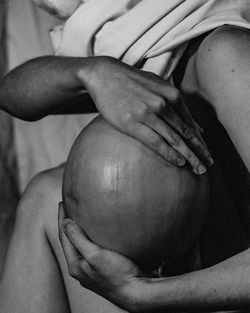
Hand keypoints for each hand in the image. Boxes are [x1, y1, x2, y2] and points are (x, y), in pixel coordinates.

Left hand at [58, 202, 145, 310]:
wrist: (137, 292)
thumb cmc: (117, 274)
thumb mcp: (95, 255)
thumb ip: (78, 239)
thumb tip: (65, 222)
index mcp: (75, 265)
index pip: (64, 237)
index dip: (62, 218)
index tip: (63, 203)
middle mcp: (81, 268)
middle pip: (70, 241)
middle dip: (68, 224)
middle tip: (69, 207)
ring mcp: (91, 270)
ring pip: (80, 246)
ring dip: (78, 231)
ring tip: (80, 217)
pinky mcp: (102, 269)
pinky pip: (91, 249)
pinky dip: (90, 238)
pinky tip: (98, 233)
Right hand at [80, 56, 212, 174]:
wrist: (104, 75)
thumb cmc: (133, 81)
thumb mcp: (158, 85)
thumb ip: (177, 105)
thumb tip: (196, 126)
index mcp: (171, 94)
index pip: (190, 123)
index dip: (201, 141)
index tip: (208, 154)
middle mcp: (163, 104)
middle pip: (186, 133)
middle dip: (199, 152)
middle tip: (208, 166)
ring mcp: (148, 113)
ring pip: (174, 140)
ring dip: (189, 156)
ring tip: (198, 169)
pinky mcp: (132, 123)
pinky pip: (155, 142)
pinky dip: (169, 153)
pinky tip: (179, 162)